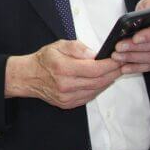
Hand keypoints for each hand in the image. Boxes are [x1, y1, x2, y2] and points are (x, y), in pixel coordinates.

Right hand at [5, 40, 121, 108]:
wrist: (28, 76)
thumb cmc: (43, 60)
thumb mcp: (58, 45)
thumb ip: (77, 47)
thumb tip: (94, 54)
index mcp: (63, 68)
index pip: (94, 69)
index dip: (110, 65)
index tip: (118, 59)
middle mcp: (66, 85)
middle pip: (98, 81)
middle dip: (113, 73)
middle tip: (121, 65)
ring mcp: (67, 97)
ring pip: (96, 90)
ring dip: (107, 81)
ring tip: (113, 72)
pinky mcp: (68, 104)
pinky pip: (89, 97)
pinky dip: (98, 88)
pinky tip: (100, 81)